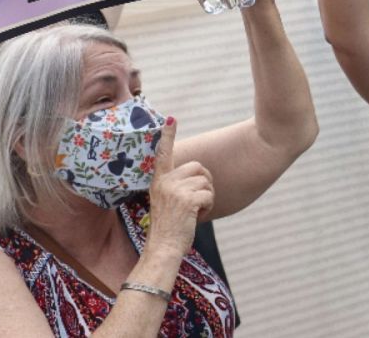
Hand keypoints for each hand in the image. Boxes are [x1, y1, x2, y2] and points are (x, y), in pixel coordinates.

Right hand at [145, 118, 214, 257]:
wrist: (163, 248)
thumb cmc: (169, 229)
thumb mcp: (166, 203)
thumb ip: (176, 188)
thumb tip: (196, 175)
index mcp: (159, 181)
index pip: (163, 154)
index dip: (168, 136)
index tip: (170, 119)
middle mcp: (165, 182)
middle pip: (199, 168)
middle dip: (205, 183)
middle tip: (197, 201)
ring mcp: (176, 190)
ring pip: (206, 182)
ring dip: (207, 197)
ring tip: (194, 212)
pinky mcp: (187, 199)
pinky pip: (209, 195)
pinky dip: (208, 207)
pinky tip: (197, 217)